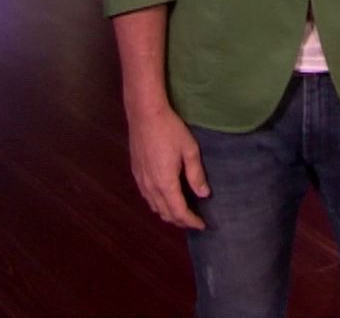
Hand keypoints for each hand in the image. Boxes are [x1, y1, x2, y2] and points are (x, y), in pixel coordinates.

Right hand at [125, 102, 209, 229]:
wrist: (145, 114)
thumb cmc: (170, 129)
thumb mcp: (189, 150)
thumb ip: (196, 175)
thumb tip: (204, 194)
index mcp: (165, 183)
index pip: (179, 212)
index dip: (191, 221)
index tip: (203, 225)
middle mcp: (150, 186)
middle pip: (165, 213)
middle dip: (180, 221)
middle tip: (195, 221)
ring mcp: (141, 180)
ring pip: (154, 207)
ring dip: (168, 214)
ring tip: (182, 212)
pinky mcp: (136, 173)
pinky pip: (147, 197)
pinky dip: (158, 204)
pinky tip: (166, 198)